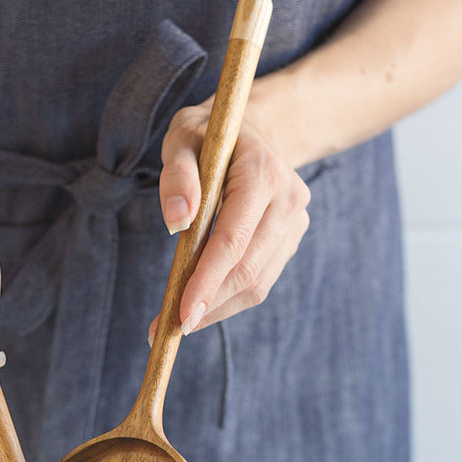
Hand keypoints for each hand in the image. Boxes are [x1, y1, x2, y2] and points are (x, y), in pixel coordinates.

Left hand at [151, 98, 310, 340]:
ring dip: (217, 309)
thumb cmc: (206, 137)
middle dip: (207, 304)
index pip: (233, 240)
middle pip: (247, 269)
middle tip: (166, 329)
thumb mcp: (181, 139)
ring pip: (257, 283)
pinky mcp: (290, 239)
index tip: (180, 316)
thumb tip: (176, 223)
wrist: (251, 132)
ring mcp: (295, 223)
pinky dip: (229, 299)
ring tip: (178, 323)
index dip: (206, 282)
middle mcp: (289, 200)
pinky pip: (260, 280)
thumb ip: (177, 176)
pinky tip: (202, 304)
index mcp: (263, 174)